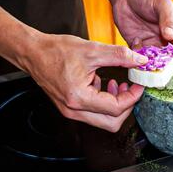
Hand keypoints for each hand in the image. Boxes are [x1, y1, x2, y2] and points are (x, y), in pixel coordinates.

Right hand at [22, 34, 147, 131]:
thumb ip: (119, 55)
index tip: (139, 84)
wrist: (32, 52)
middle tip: (131, 87)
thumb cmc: (55, 51)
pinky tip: (105, 84)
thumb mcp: (92, 50)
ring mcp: (71, 111)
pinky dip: (105, 102)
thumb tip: (140, 60)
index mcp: (79, 98)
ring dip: (116, 105)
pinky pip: (94, 113)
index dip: (133, 96)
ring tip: (118, 84)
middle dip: (127, 105)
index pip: (117, 108)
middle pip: (112, 122)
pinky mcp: (71, 108)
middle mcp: (74, 110)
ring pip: (104, 120)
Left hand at [112, 0, 172, 58]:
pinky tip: (136, 42)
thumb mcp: (163, 4)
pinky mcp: (141, 49)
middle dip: (167, 65)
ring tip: (146, 56)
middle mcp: (171, 42)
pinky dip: (140, 57)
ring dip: (153, 64)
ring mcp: (156, 47)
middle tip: (159, 63)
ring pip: (158, 63)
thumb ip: (168, 19)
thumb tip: (171, 35)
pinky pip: (142, 60)